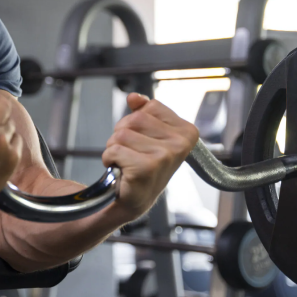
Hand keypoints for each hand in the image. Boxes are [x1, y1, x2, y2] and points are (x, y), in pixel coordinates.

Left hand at [102, 94, 198, 219]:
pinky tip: (121, 170)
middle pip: (134, 118)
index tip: (143, 140)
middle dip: (122, 134)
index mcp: (186, 131)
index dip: (136, 121)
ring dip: (115, 147)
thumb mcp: (148, 133)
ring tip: (127, 162)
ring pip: (121, 133)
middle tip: (131, 153)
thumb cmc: (143, 165)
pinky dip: (109, 159)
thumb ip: (143, 111)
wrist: (135, 198)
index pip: (150, 106)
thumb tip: (134, 97)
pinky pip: (114, 149)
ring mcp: (165, 156)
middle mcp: (180, 143)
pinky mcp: (146, 168)